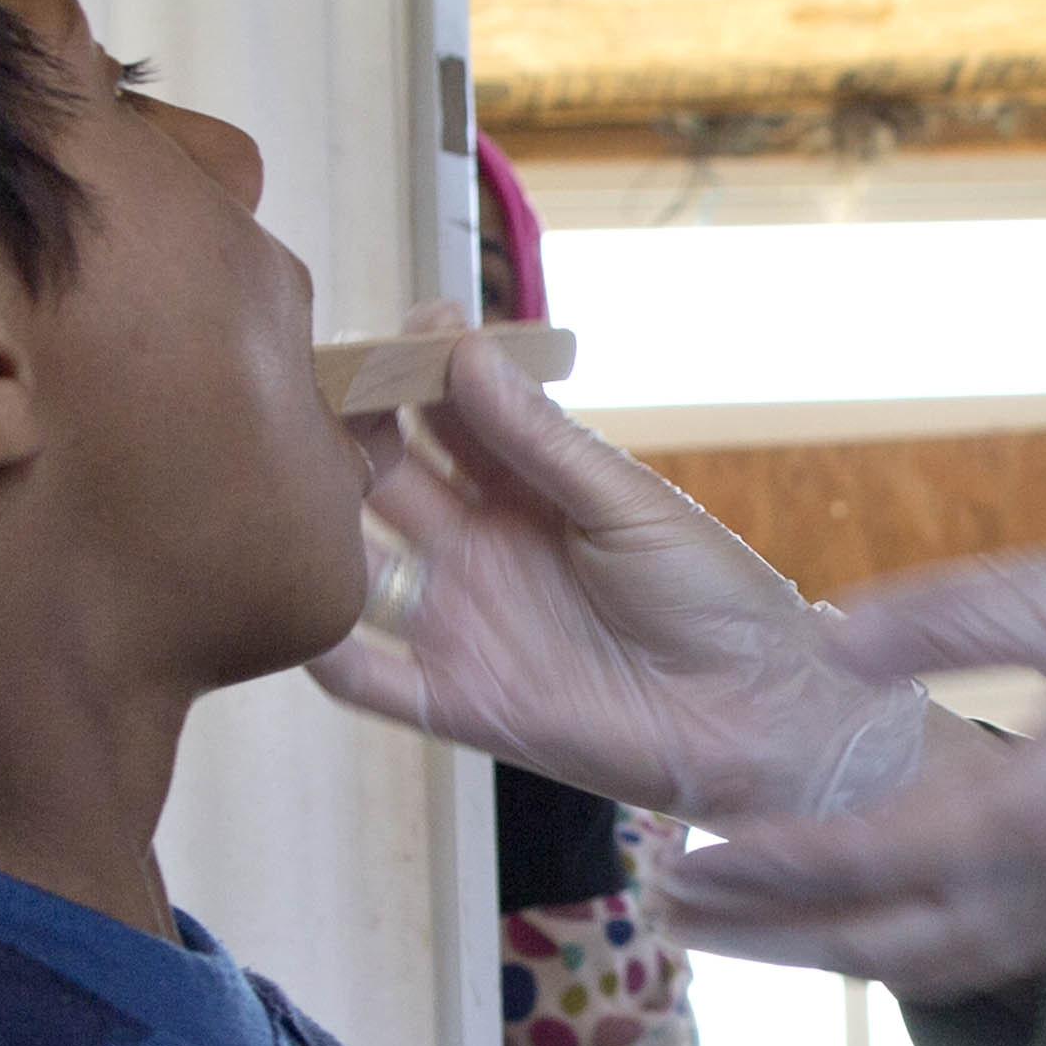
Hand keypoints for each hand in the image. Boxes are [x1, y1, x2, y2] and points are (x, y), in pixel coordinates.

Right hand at [306, 341, 929, 825]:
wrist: (755, 717)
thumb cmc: (714, 599)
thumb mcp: (630, 506)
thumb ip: (543, 441)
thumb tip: (469, 354)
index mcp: (526, 484)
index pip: (445, 408)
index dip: (419, 365)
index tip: (410, 328)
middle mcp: (478, 543)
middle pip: (382, 472)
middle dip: (348, 425)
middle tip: (325, 386)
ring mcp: (459, 618)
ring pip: (356, 561)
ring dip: (316, 522)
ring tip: (290, 475)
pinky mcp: (455, 698)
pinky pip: (366, 677)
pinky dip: (322, 648)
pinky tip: (291, 604)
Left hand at [661, 525, 1045, 998]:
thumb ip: (948, 619)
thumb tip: (822, 642)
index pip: (872, 859)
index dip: (767, 865)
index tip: (681, 855)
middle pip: (887, 943)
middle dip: (773, 936)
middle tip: (676, 916)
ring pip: (939, 964)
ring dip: (833, 955)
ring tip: (749, 934)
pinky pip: (992, 955)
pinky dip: (910, 953)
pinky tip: (872, 930)